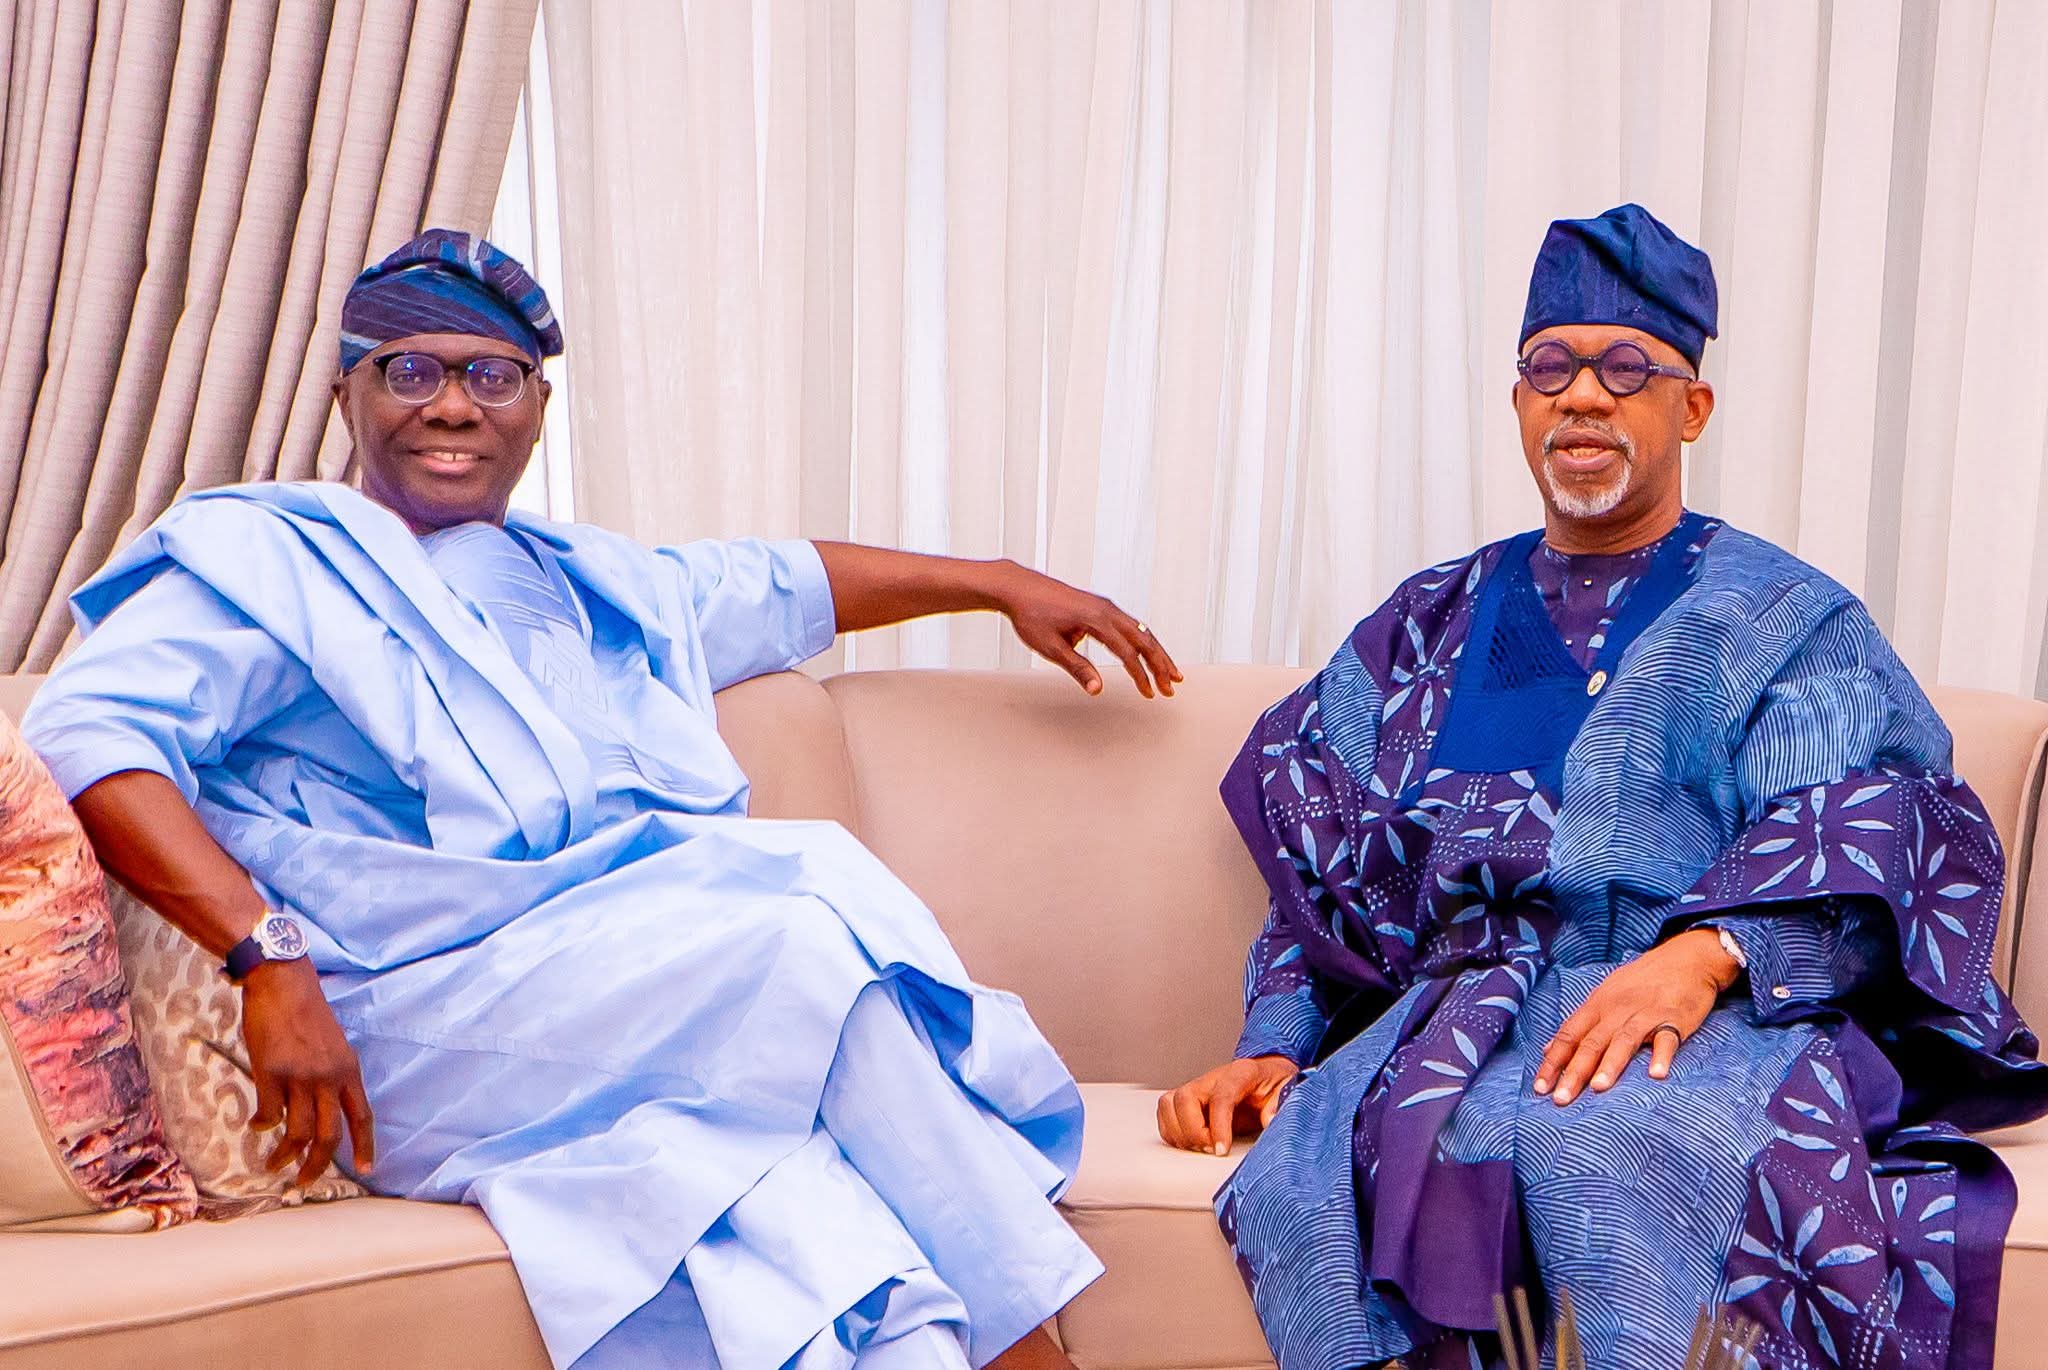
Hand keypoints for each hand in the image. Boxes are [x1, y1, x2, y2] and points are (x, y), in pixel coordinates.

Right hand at [241, 958, 375, 1185]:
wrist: (283, 982)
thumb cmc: (306, 1011)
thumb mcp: (333, 1044)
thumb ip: (333, 1074)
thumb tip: (325, 1104)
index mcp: (349, 1070)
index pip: (363, 1116)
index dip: (365, 1145)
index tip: (366, 1168)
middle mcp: (329, 1078)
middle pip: (330, 1135)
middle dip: (318, 1166)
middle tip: (304, 1183)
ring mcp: (300, 1077)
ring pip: (298, 1133)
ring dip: (285, 1155)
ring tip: (274, 1165)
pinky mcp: (271, 1073)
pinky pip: (269, 1115)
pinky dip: (263, 1126)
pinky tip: (257, 1126)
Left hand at [991, 562, 1181, 697]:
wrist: (1018, 588)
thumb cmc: (1031, 615)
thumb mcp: (1051, 647)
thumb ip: (1077, 668)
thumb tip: (1097, 689)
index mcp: (1096, 619)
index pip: (1127, 653)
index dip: (1141, 676)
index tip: (1149, 693)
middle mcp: (1106, 609)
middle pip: (1144, 639)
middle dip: (1161, 664)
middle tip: (1171, 686)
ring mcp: (1105, 606)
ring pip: (1141, 630)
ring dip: (1156, 652)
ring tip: (1168, 672)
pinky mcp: (1100, 606)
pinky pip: (1130, 624)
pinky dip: (1143, 640)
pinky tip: (1146, 652)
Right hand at [1157, 1055, 1298, 1154]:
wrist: (1266, 1077)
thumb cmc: (1274, 1083)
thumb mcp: (1287, 1089)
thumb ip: (1280, 1103)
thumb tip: (1271, 1119)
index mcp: (1241, 1072)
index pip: (1221, 1096)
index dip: (1218, 1125)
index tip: (1221, 1149)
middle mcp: (1213, 1078)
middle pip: (1185, 1097)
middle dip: (1193, 1131)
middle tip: (1212, 1149)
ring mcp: (1198, 1088)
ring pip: (1169, 1104)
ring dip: (1179, 1132)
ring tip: (1202, 1147)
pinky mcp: (1189, 1101)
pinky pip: (1166, 1114)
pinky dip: (1173, 1133)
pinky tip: (1192, 1143)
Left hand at [1533, 928, 1739, 1105]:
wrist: (1684, 959)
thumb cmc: (1640, 982)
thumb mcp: (1604, 996)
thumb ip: (1579, 1024)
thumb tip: (1549, 1049)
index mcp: (1597, 1005)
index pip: (1568, 1035)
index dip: (1552, 1061)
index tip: (1540, 1088)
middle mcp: (1616, 1010)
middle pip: (1591, 1042)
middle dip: (1574, 1072)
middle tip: (1561, 1099)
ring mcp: (1645, 1014)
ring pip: (1624, 1040)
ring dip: (1610, 1065)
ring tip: (1598, 1089)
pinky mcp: (1674, 1018)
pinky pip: (1667, 1038)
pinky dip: (1661, 1055)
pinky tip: (1656, 1074)